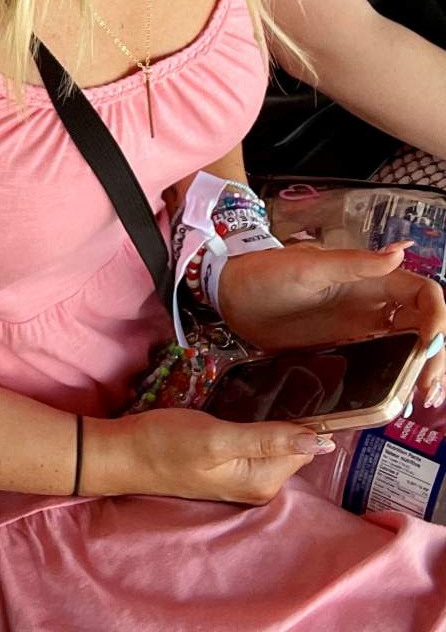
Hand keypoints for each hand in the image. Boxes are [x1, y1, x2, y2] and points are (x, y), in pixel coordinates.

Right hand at [88, 408, 329, 503]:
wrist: (126, 453)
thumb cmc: (167, 442)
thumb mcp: (217, 438)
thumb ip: (267, 440)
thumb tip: (322, 442)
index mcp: (263, 481)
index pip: (304, 446)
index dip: (304, 417)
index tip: (300, 385)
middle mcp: (260, 486)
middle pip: (292, 445)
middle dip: (288, 418)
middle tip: (273, 384)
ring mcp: (245, 479)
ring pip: (275, 443)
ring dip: (272, 420)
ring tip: (259, 392)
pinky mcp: (230, 468)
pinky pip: (259, 445)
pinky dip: (257, 426)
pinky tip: (246, 407)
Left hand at [218, 242, 445, 404]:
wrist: (231, 296)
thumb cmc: (265, 272)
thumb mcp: (308, 267)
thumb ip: (355, 265)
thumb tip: (402, 253)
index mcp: (370, 279)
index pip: (425, 296)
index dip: (438, 321)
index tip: (429, 349)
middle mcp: (373, 304)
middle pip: (425, 327)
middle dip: (436, 357)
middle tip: (427, 392)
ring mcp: (361, 328)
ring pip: (409, 348)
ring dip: (421, 373)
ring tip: (419, 401)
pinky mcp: (346, 349)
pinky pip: (382, 364)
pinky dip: (396, 382)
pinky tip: (394, 403)